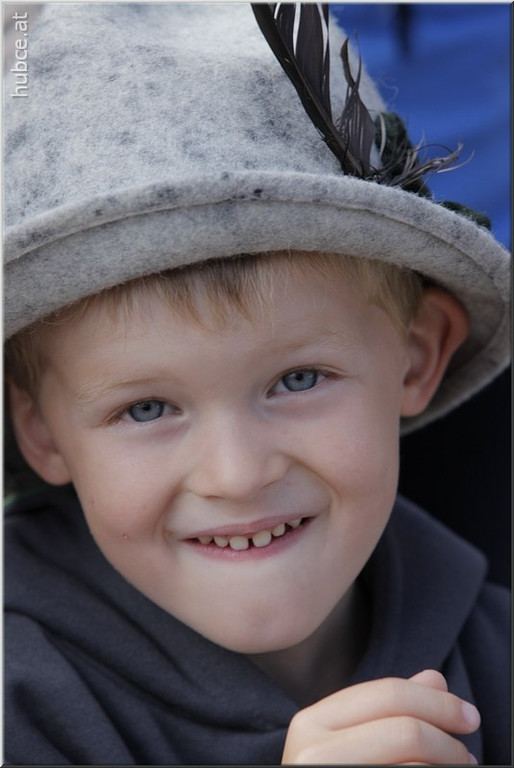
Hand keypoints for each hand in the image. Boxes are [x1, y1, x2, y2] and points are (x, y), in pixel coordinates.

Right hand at [282, 669, 479, 763]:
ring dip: (447, 767)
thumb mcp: (350, 742)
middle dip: (448, 740)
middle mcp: (312, 754)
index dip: (437, 701)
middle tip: (467, 756)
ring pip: (415, 766)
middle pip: (406, 730)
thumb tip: (435, 678)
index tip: (469, 716)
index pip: (388, 693)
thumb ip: (387, 710)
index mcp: (310, 722)